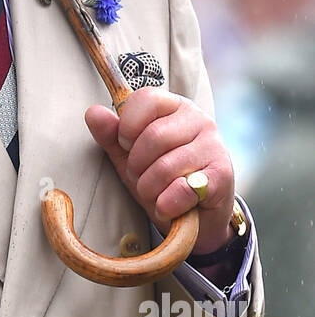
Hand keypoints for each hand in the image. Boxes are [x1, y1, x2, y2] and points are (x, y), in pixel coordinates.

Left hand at [84, 88, 234, 254]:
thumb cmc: (161, 181)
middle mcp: (199, 120)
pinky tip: (170, 206)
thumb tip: (93, 112)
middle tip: (143, 177)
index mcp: (175, 107)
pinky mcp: (222, 174)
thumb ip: (111, 135)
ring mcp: (214, 146)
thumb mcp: (130, 157)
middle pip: (152, 137)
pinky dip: (167, 205)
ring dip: (150, 189)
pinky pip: (181, 189)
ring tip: (157, 193)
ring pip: (164, 167)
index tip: (128, 145)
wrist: (195, 218)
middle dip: (137, 167)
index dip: (127, 127)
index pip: (145, 98)